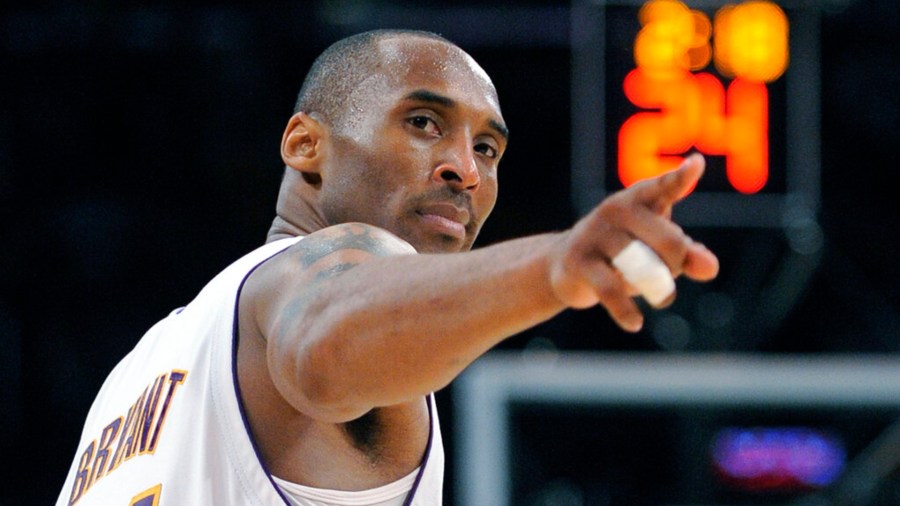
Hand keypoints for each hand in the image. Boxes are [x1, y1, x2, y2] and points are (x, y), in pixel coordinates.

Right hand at [549, 153, 718, 331]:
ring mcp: (594, 233)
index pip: (663, 187)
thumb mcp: (657, 251)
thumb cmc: (622, 254)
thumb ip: (689, 255)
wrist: (564, 268)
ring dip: (657, 288)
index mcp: (639, 199)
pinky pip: (610, 290)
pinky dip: (626, 311)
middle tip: (669, 276)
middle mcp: (616, 209)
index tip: (696, 165)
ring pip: (642, 267)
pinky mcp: (578, 261)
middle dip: (677, 264)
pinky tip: (635, 323)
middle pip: (669, 240)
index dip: (680, 178)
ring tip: (662, 297)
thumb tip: (711, 268)